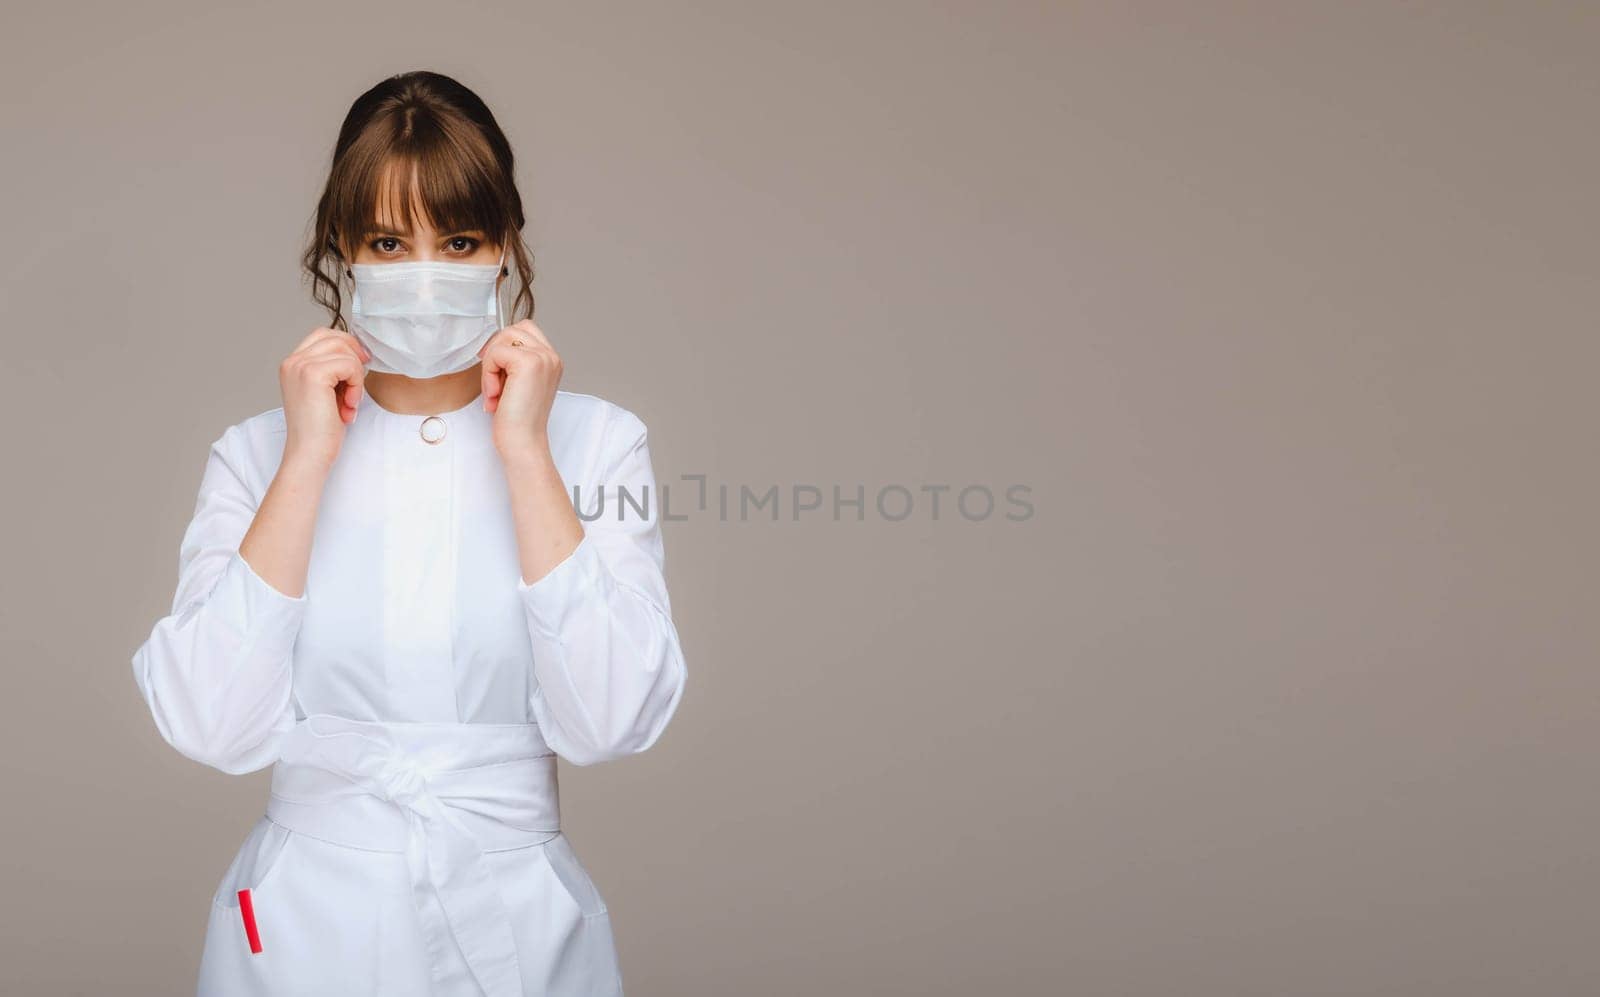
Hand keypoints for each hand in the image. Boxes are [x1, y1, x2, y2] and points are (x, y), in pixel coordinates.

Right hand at [280, 327, 369, 471]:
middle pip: (336, 338)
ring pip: (345, 351)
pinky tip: (348, 407)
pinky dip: (357, 386)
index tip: (358, 371)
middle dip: (354, 361)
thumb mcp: (328, 392)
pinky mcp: (312, 374)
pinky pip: (349, 365)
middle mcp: (292, 361)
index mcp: (293, 364)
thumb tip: (360, 351)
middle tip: (355, 391)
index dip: (347, 348)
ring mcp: (300, 366)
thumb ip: (334, 369)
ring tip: (349, 403)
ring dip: (356, 377)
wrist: (310, 454)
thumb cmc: (322, 429)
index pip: (324, 335)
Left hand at [479, 320, 561, 460]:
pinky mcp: (528, 362)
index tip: (497, 375)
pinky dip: (488, 374)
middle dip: (496, 353)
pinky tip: (495, 395)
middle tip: (494, 384)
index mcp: (551, 361)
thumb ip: (514, 361)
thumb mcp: (519, 384)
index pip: (524, 330)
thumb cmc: (517, 421)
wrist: (523, 444)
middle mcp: (551, 356)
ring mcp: (543, 357)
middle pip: (513, 329)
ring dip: (491, 365)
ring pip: (503, 338)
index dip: (504, 347)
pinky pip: (496, 353)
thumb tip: (491, 344)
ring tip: (495, 392)